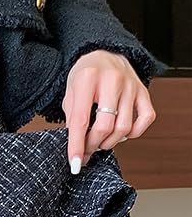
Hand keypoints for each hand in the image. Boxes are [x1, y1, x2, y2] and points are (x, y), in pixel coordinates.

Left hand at [62, 49, 156, 174]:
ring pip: (124, 127)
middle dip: (93, 145)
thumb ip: (72, 117)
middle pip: (105, 126)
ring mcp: (131, 86)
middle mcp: (112, 80)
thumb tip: (78, 148)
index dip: (76, 145)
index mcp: (87, 78)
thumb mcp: (70, 92)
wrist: (104, 53)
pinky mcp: (144, 91)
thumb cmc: (85, 75)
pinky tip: (121, 133)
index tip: (74, 163)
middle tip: (87, 149)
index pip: (80, 120)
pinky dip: (134, 132)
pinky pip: (145, 119)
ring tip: (100, 140)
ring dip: (110, 142)